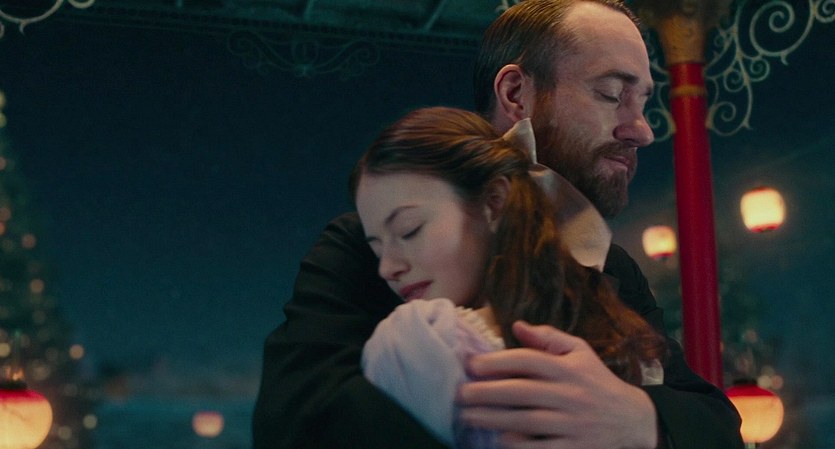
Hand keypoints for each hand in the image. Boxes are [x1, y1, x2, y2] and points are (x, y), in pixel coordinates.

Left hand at [457, 321, 657, 448]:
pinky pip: (542, 448)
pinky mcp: (575, 448)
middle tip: (461, 394)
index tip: (472, 365)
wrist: (633, 420)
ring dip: (494, 419)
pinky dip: (520, 445)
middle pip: (522, 392)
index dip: (498, 361)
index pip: (529, 360)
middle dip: (487, 393)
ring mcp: (573, 424)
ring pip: (527, 421)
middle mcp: (570, 395)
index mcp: (568, 368)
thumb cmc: (598, 381)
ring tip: (469, 416)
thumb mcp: (580, 352)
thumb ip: (548, 338)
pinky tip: (499, 439)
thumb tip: (517, 325)